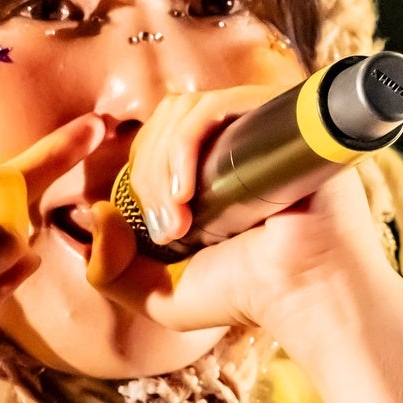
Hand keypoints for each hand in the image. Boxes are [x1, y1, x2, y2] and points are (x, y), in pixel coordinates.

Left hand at [102, 86, 400, 339]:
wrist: (306, 295)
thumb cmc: (245, 296)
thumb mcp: (159, 293)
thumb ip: (111, 268)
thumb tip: (95, 213)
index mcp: (208, 167)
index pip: (154, 140)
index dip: (140, 178)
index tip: (152, 234)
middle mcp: (233, 139)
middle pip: (163, 122)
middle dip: (147, 175)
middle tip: (165, 230)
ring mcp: (257, 123)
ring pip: (183, 111)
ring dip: (164, 164)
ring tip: (179, 218)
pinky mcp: (277, 115)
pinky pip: (216, 105)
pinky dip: (187, 143)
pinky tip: (187, 192)